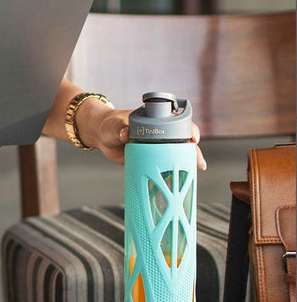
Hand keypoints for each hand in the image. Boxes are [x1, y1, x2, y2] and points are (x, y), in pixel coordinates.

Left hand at [91, 109, 206, 170]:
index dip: (189, 129)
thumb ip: (120, 128)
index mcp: (155, 119)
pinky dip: (171, 172)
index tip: (193, 138)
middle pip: (181, 140)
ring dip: (186, 163)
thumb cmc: (109, 124)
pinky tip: (178, 181)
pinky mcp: (150, 158)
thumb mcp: (114, 125)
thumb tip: (125, 133)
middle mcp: (159, 132)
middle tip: (199, 163)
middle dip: (193, 151)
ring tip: (194, 173)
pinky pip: (163, 164)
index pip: (178, 122)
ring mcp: (156, 145)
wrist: (101, 136)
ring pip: (175, 154)